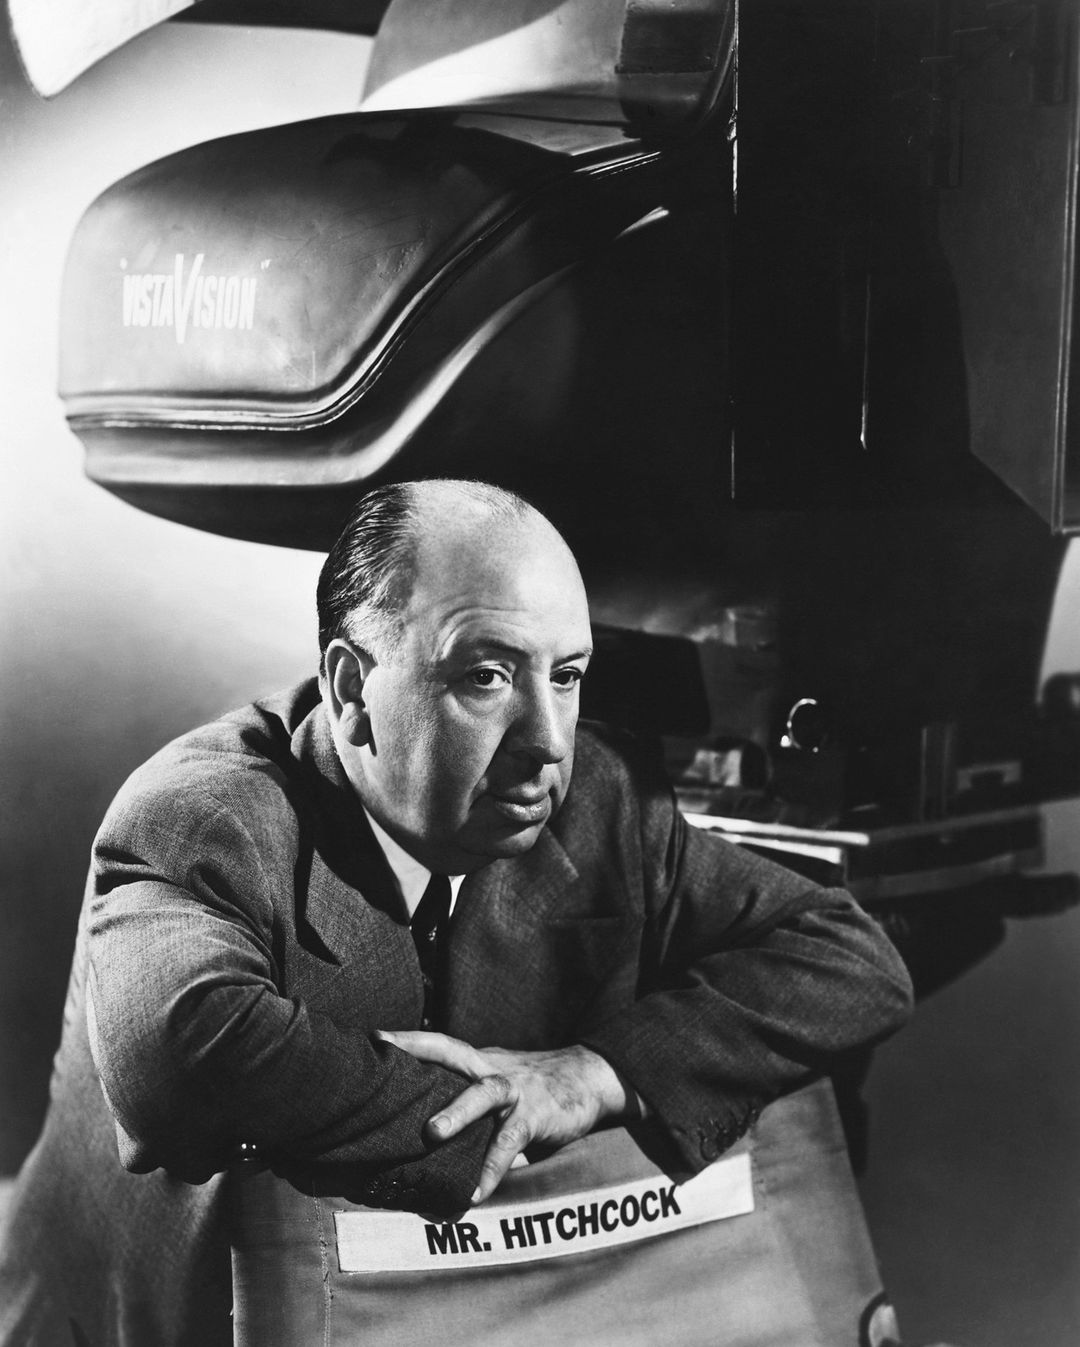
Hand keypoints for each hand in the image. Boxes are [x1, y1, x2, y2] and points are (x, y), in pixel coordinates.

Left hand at [375, 1030, 634, 1203]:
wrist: (590, 1077)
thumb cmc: (535, 1087)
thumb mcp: (498, 1084)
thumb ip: (468, 1101)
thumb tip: (424, 1136)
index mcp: (479, 1062)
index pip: (439, 1045)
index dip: (408, 1040)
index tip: (374, 1038)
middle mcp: (492, 1070)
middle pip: (452, 1052)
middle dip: (418, 1050)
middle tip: (383, 1052)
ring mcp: (515, 1092)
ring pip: (484, 1094)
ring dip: (458, 1112)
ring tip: (432, 1133)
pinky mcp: (535, 1116)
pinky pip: (510, 1144)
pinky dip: (493, 1168)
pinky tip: (476, 1192)